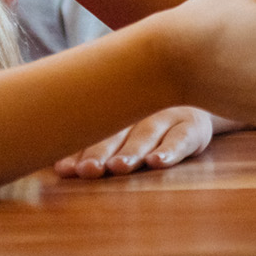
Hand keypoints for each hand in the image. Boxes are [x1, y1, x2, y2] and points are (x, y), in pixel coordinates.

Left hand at [55, 106, 212, 178]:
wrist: (196, 86)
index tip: (63, 169)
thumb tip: (58, 167)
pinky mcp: (193, 126)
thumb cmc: (146, 117)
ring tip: (118, 166)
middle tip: (87, 169)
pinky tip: (157, 162)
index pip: (93, 129)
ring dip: (131, 151)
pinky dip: (170, 150)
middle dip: (100, 152)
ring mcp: (167, 115)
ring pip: (146, 134)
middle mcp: (139, 110)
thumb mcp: (121, 121)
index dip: (78, 150)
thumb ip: (93, 142)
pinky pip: (181, 138)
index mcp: (115, 108)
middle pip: (116, 132)